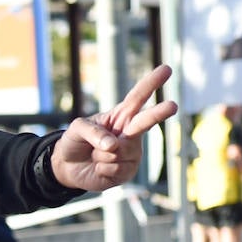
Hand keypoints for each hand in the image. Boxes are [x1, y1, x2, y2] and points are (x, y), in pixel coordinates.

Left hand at [51, 64, 177, 190]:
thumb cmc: (75, 141)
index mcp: (120, 115)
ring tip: (95, 155)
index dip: (151, 83)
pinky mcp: (128, 171)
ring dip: (101, 155)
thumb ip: (93, 132)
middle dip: (159, 113)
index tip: (167, 69)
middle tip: (173, 105)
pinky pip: (116, 169)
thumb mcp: (76, 128)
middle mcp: (130, 133)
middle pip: (146, 121)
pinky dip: (102, 169)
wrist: (68, 167)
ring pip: (119, 152)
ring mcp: (131, 153)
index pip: (137, 97)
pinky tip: (99, 168)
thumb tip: (113, 146)